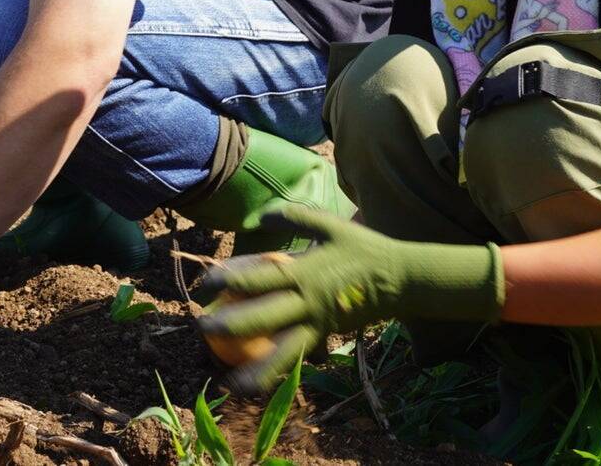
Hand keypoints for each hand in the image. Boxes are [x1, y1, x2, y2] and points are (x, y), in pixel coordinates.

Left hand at [197, 208, 504, 392]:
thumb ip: (294, 217)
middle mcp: (304, 302)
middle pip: (259, 320)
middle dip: (226, 327)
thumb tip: (262, 215)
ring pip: (281, 353)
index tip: (203, 285)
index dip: (223, 283)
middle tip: (201, 328)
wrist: (400, 279)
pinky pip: (298, 357)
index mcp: (300, 273)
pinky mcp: (327, 336)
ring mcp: (317, 324)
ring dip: (253, 370)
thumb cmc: (362, 248)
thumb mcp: (329, 224)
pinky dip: (279, 371)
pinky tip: (260, 384)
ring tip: (228, 384)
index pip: (253, 279)